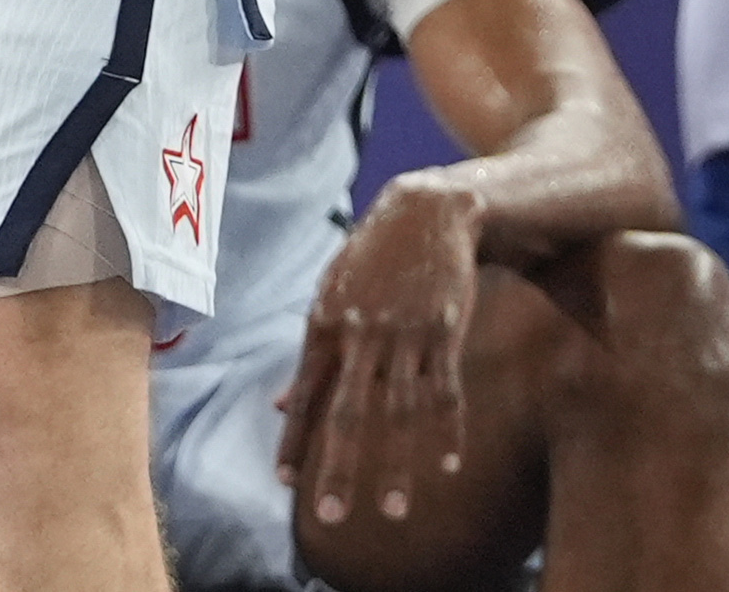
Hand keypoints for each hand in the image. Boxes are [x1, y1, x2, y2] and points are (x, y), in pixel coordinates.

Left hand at [274, 175, 482, 530]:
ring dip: (398, 467)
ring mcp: (405, 335)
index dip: (294, 440)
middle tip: (329, 517)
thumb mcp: (330, 297)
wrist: (427, 212)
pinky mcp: (445, 332)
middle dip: (337, 469)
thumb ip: (310, 357)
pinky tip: (447, 468)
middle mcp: (361, 334)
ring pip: (399, 414)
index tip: (284, 482)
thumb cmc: (371, 262)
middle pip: (348, 414)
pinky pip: (445, 393)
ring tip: (395, 513)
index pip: (305, 395)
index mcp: (324, 325)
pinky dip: (447, 433)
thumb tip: (281, 406)